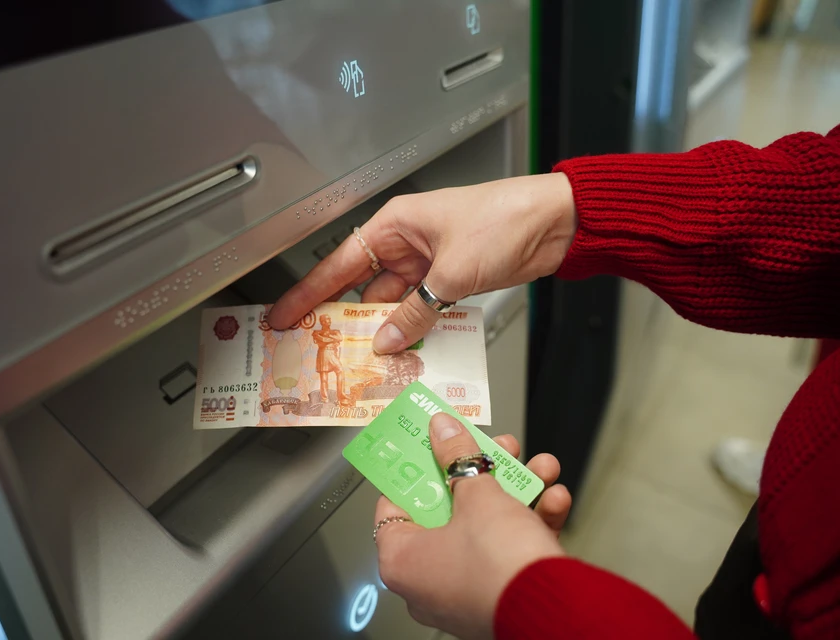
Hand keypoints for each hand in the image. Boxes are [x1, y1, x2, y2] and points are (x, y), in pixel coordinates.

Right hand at [267, 173, 576, 351]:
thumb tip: (386, 341)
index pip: (338, 262)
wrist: (556, 222)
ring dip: (386, 330)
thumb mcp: (452, 272)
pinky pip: (421, 308)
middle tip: (322, 350)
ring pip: (394, 303)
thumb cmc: (504, 220)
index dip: (308, 292)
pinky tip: (406, 350)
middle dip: (346, 319)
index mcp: (395, 225)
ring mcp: (429, 263)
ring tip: (367, 360)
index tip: (285, 315)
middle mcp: (406, 242)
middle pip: (362, 287)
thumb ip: (415, 311)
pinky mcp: (450, 278)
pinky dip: (414, 329)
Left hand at [375, 414, 571, 639]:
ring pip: (487, 527)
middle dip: (479, 474)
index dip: (416, 471)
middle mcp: (428, 582)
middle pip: (448, 511)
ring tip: (539, 467)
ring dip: (518, 491)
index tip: (431, 446)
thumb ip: (457, 456)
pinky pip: (510, 551)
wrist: (555, 611)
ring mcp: (466, 591)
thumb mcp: (477, 495)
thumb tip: (443, 429)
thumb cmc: (499, 565)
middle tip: (492, 448)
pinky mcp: (502, 595)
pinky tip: (555, 498)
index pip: (395, 506)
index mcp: (402, 561)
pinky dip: (532, 523)